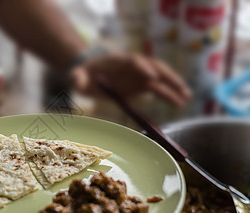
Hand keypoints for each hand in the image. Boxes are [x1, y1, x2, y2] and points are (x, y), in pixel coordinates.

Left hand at [70, 53, 191, 105]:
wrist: (89, 75)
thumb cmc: (83, 75)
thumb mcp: (77, 76)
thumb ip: (77, 78)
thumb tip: (77, 82)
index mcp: (118, 61)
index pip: (133, 61)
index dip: (143, 68)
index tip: (151, 77)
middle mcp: (132, 65)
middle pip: (153, 66)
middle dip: (166, 76)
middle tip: (178, 87)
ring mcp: (139, 74)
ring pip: (160, 77)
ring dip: (173, 86)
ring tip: (186, 97)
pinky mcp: (141, 85)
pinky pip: (158, 87)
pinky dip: (169, 93)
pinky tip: (181, 101)